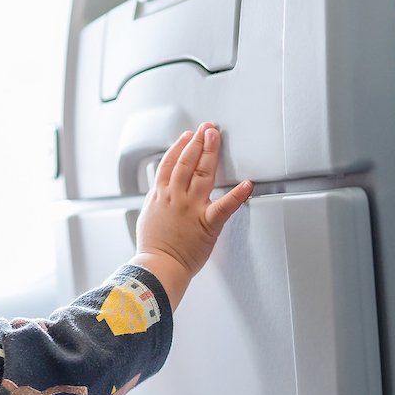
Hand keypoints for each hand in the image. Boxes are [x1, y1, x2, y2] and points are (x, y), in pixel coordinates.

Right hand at [131, 123, 252, 307]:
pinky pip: (224, 206)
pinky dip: (237, 195)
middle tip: (207, 128)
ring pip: (202, 173)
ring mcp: (191, 208)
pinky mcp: (207, 223)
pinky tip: (248, 184)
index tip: (188, 136)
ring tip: (215, 136)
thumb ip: (156, 198)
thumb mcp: (147, 216)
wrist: (157, 266)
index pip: (169, 163)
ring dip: (209, 152)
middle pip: (187, 161)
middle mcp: (175, 197)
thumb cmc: (153, 248)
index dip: (179, 146)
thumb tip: (160, 187)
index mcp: (160, 195)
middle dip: (197, 141)